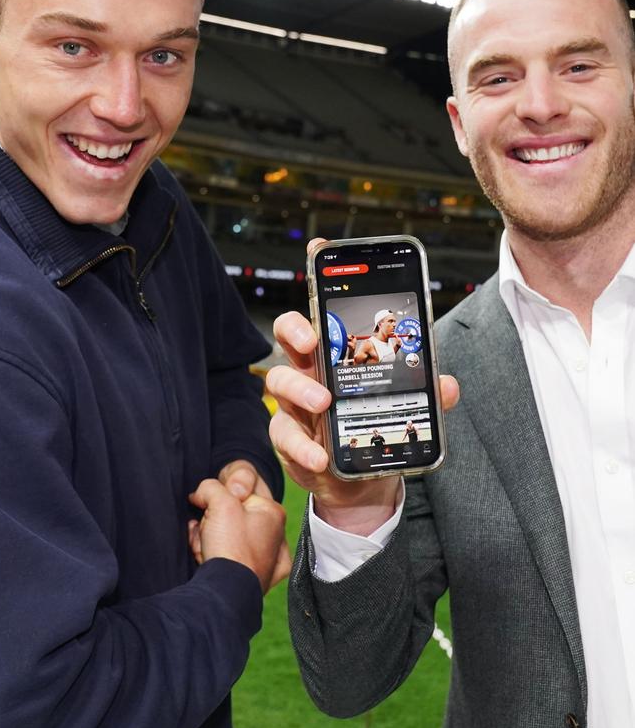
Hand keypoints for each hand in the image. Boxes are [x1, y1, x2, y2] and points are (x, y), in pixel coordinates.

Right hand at [187, 478, 287, 592]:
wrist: (226, 595)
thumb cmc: (230, 547)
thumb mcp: (221, 503)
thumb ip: (212, 487)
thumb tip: (202, 493)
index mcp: (273, 511)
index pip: (242, 483)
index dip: (220, 488)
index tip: (208, 500)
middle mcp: (274, 533)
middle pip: (232, 511)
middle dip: (211, 516)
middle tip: (206, 524)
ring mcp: (265, 557)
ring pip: (226, 533)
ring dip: (207, 535)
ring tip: (203, 546)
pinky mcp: (251, 576)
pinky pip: (226, 554)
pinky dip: (211, 553)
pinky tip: (204, 557)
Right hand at [267, 239, 459, 535]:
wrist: (364, 479)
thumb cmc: (377, 424)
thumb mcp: (408, 405)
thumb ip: (427, 392)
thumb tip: (448, 385)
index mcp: (337, 352)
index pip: (323, 307)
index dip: (319, 276)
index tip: (318, 248)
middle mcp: (309, 370)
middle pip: (288, 335)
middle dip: (295, 330)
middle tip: (313, 340)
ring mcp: (295, 404)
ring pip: (278, 383)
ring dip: (300, 389)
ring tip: (325, 403)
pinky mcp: (290, 439)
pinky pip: (285, 436)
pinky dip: (303, 447)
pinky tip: (321, 456)